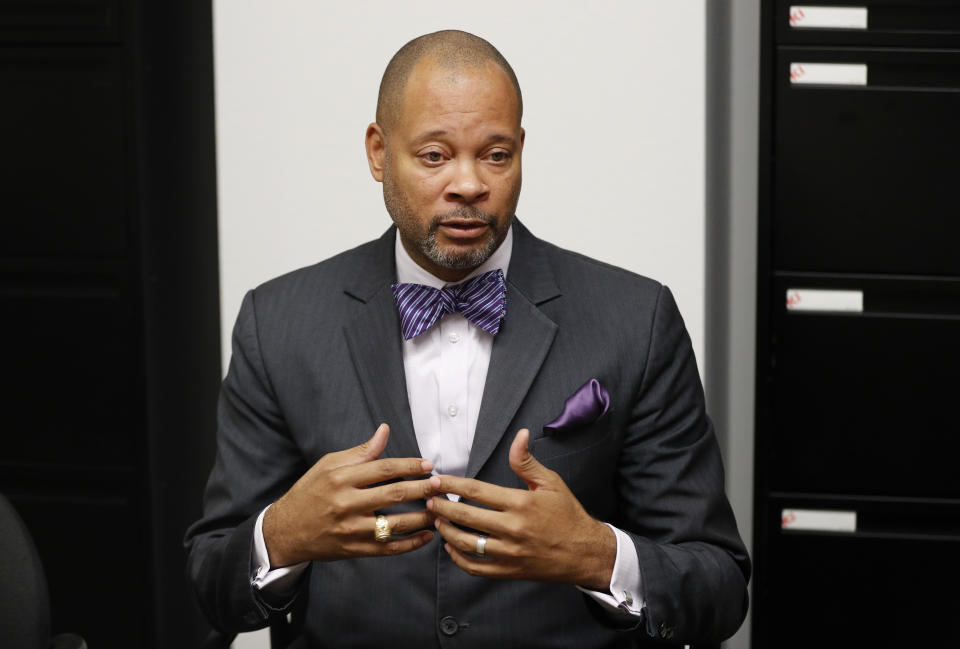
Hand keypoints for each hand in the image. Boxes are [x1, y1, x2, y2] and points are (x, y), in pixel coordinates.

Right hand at [263, 423, 437, 566]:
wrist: (286, 531)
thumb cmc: (309, 492)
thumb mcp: (328, 465)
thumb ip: (360, 452)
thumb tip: (384, 430)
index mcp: (341, 479)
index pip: (383, 469)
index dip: (409, 466)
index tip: (428, 465)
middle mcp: (347, 504)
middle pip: (394, 495)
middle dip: (422, 489)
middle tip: (441, 485)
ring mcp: (351, 529)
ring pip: (395, 524)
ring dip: (422, 517)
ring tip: (440, 509)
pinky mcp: (354, 549)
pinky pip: (388, 548)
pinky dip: (411, 544)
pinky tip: (427, 536)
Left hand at [428, 429, 615, 589]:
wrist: (585, 552)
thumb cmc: (567, 514)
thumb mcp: (551, 483)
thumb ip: (527, 461)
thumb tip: (519, 435)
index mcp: (521, 504)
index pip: (476, 491)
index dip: (452, 484)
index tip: (435, 480)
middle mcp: (513, 529)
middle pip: (466, 516)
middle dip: (441, 505)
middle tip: (427, 498)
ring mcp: (510, 553)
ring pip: (466, 543)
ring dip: (446, 530)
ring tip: (437, 519)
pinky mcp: (509, 571)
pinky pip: (476, 568)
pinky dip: (458, 559)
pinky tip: (451, 547)